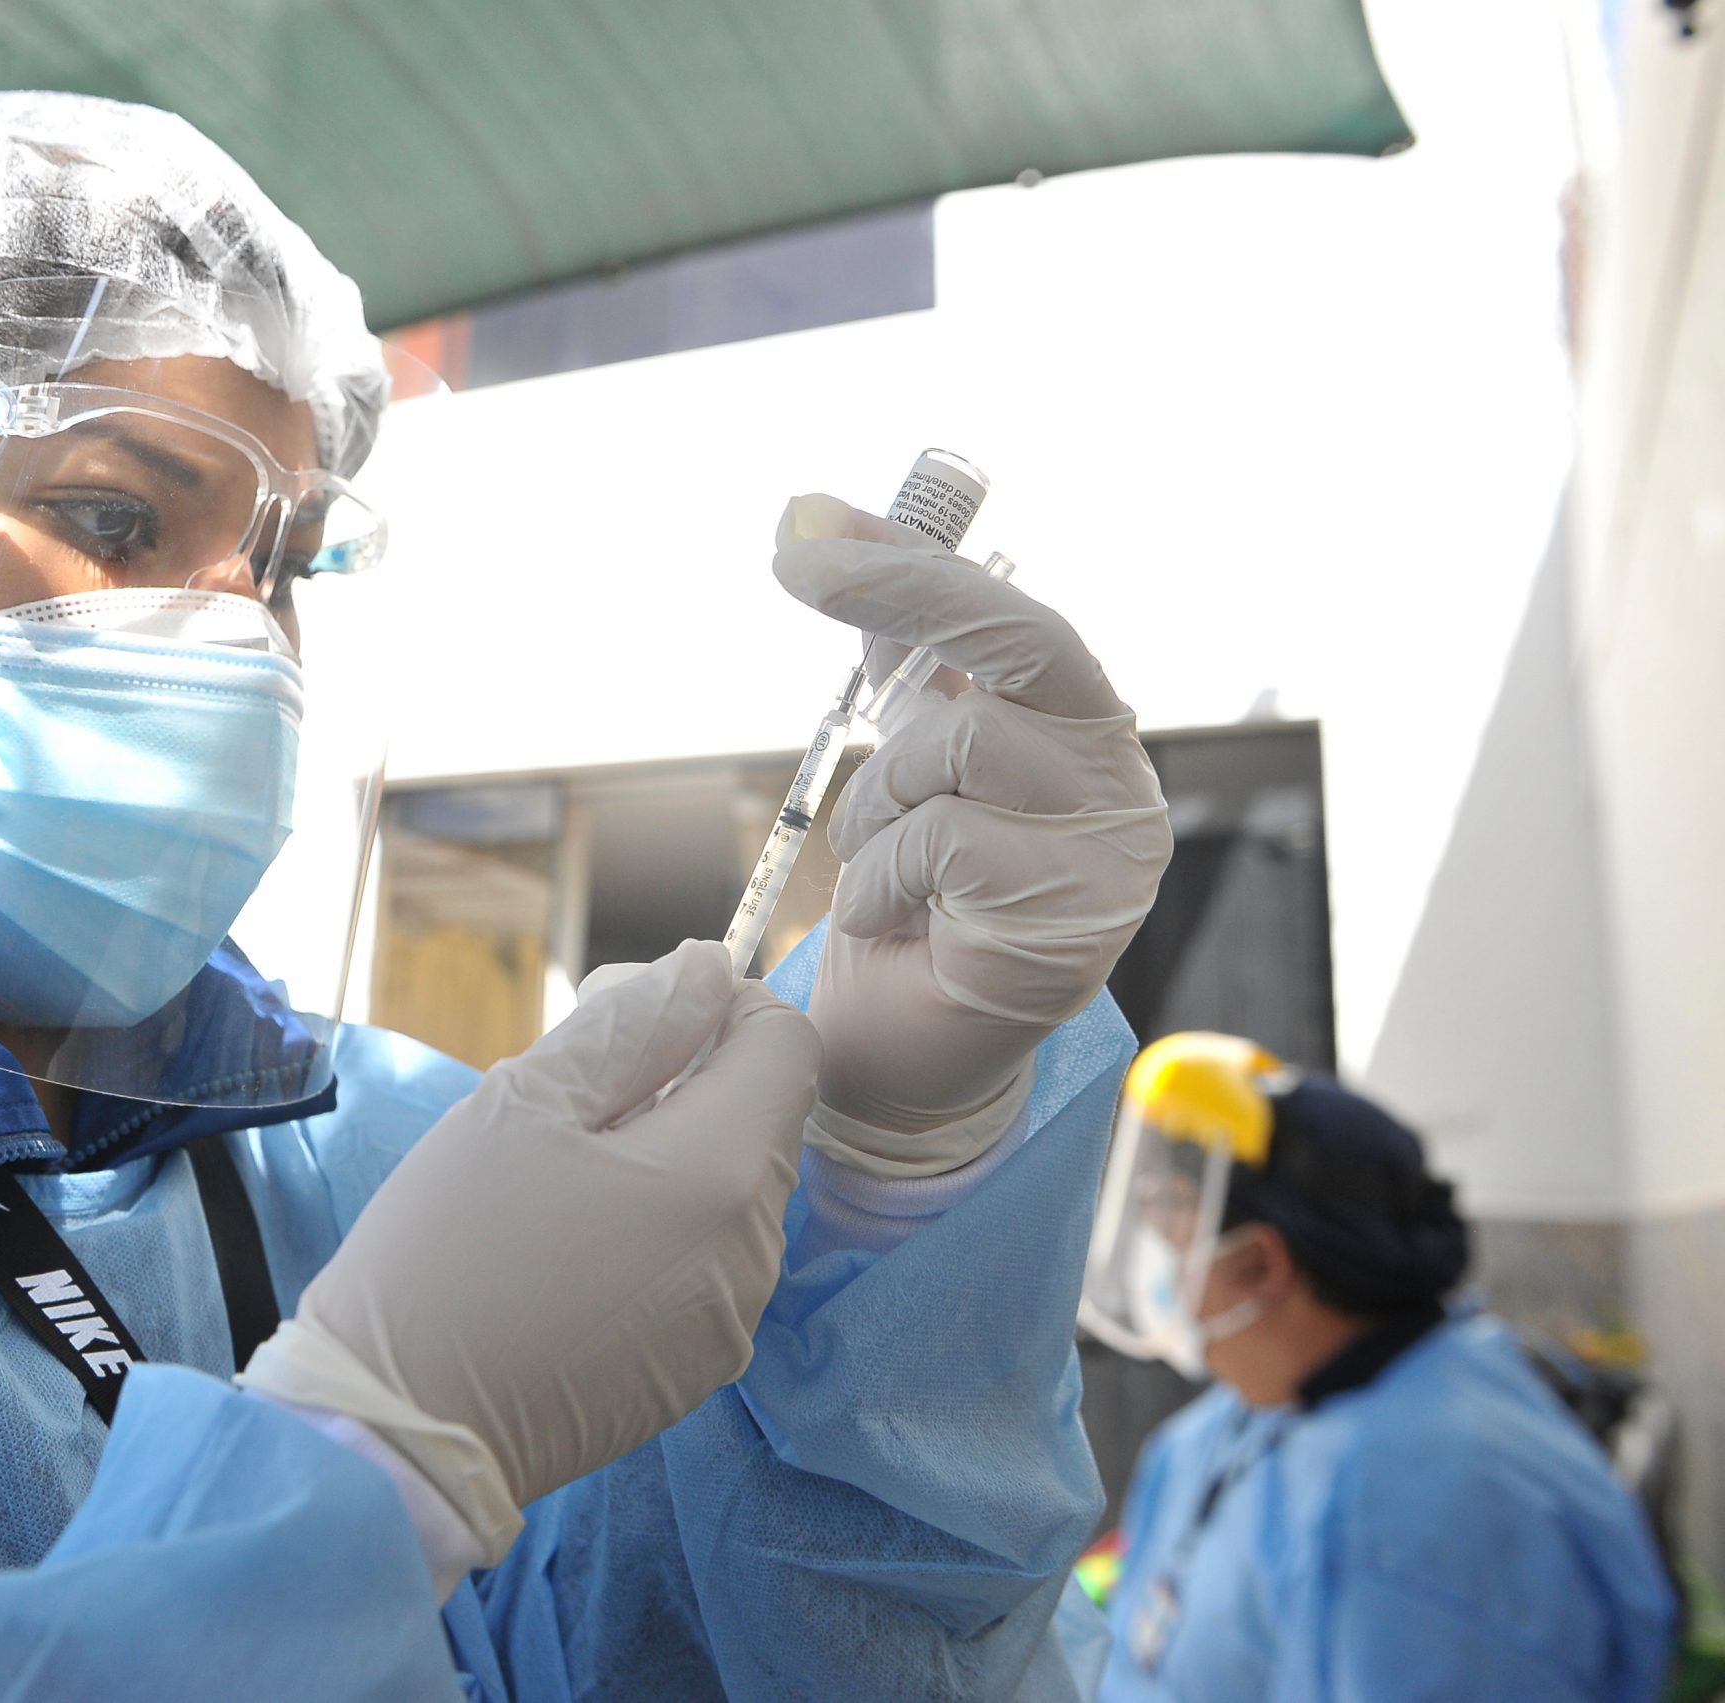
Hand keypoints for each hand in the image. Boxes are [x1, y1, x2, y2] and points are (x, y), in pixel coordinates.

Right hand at [239, 940, 818, 1559]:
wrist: (399, 1430)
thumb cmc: (447, 1249)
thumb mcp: (523, 1101)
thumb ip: (632, 1022)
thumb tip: (709, 967)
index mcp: (720, 1173)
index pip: (786, 1044)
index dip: (717, 1008)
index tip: (628, 1024)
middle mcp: (753, 1252)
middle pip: (758, 1117)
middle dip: (680, 1080)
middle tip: (565, 1098)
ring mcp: (731, 1323)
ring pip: (729, 1192)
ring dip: (665, 1158)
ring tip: (555, 1179)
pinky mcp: (695, 1372)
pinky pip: (704, 1265)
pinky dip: (656, 1232)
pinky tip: (565, 1250)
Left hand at [773, 496, 1170, 1176]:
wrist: (911, 1054)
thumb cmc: (915, 903)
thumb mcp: (903, 762)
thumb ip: (894, 655)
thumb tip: (826, 520)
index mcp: (1082, 732)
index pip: (1016, 616)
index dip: (917, 560)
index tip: (813, 522)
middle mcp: (1114, 780)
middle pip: (1025, 638)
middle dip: (906, 589)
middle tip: (797, 560)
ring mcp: (1105, 853)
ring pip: (960, 748)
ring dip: (879, 805)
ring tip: (884, 871)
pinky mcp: (1067, 923)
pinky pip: (942, 842)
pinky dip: (883, 877)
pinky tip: (897, 922)